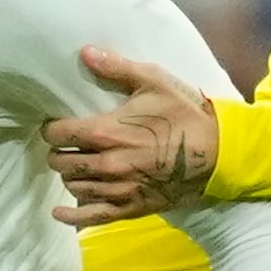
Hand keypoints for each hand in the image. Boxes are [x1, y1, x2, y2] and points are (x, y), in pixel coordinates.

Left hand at [44, 47, 222, 224]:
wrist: (217, 152)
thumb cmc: (184, 113)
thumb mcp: (154, 81)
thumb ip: (116, 68)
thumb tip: (84, 52)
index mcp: (106, 132)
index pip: (58, 134)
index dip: (53, 128)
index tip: (57, 125)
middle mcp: (106, 164)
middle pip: (62, 162)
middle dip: (59, 151)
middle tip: (66, 145)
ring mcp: (118, 189)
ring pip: (75, 186)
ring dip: (71, 175)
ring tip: (76, 166)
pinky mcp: (130, 208)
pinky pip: (92, 217)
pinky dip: (72, 216)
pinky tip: (60, 212)